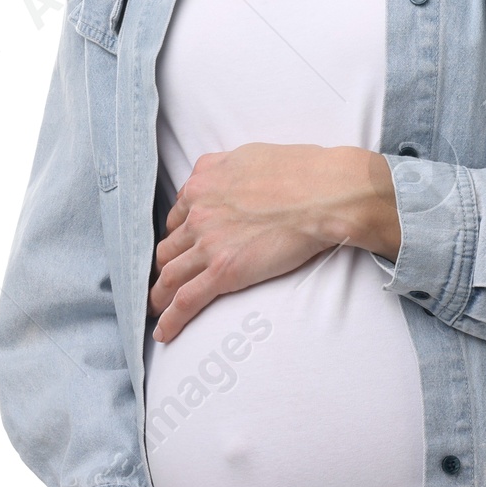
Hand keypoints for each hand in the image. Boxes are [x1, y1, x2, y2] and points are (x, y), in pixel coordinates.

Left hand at [150, 143, 398, 341]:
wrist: (326, 193)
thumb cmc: (304, 171)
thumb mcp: (252, 154)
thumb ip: (227, 167)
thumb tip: (227, 177)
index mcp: (203, 181)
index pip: (179, 214)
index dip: (180, 234)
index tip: (184, 246)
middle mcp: (198, 211)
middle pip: (169, 245)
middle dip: (166, 263)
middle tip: (170, 278)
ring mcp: (208, 243)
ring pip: (169, 274)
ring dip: (159, 294)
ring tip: (158, 307)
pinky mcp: (224, 271)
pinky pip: (186, 300)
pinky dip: (170, 319)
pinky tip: (163, 333)